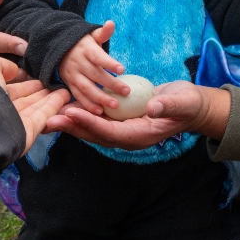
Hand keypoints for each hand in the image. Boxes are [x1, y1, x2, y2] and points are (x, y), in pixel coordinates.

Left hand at [0, 57, 70, 152]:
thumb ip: (0, 64)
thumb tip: (14, 70)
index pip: (14, 90)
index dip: (28, 83)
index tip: (41, 76)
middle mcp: (4, 111)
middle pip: (27, 100)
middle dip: (41, 91)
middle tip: (56, 82)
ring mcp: (16, 123)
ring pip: (37, 108)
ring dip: (51, 98)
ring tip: (65, 88)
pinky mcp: (28, 133)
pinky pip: (43, 117)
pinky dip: (54, 106)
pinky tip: (64, 96)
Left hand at [44, 81, 230, 148]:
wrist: (191, 107)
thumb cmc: (188, 104)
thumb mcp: (182, 102)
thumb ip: (167, 105)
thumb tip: (153, 107)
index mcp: (141, 135)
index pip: (111, 132)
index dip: (90, 123)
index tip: (72, 114)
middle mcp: (128, 136)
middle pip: (95, 134)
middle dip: (72, 127)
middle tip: (48, 119)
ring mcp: (123, 129)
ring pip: (92, 129)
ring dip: (71, 122)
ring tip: (48, 115)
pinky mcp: (120, 120)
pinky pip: (97, 119)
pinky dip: (81, 114)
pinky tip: (65, 106)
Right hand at [57, 22, 128, 113]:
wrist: (59, 50)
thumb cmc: (83, 44)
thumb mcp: (91, 35)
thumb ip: (103, 32)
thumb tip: (111, 23)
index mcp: (86, 49)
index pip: (98, 56)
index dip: (109, 63)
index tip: (122, 69)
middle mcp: (78, 62)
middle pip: (95, 74)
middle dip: (111, 84)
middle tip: (126, 91)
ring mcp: (72, 75)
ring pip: (86, 88)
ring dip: (100, 98)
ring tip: (115, 105)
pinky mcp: (69, 84)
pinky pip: (78, 96)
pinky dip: (87, 105)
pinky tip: (100, 112)